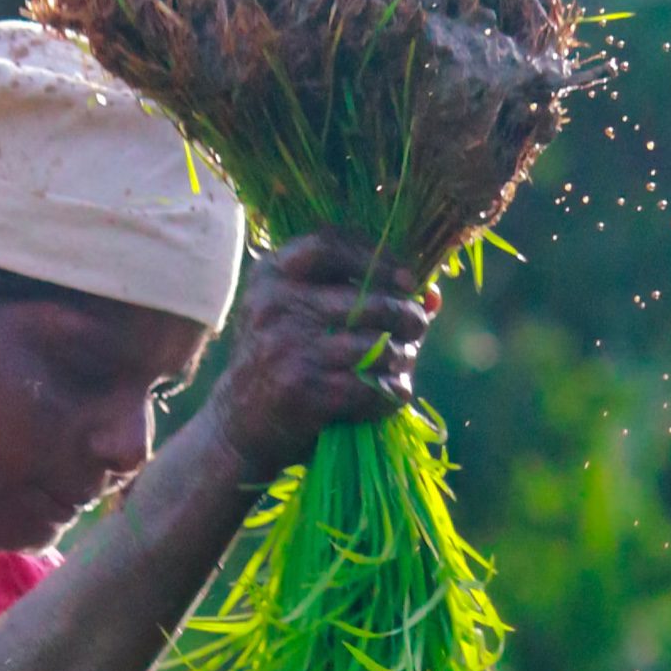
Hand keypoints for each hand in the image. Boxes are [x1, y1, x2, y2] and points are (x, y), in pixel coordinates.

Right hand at [200, 228, 430, 478]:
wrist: (238, 426)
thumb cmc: (282, 362)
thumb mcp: (297, 315)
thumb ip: (356, 294)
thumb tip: (433, 295)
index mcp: (270, 275)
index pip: (328, 244)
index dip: (377, 257)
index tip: (406, 277)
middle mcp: (274, 305)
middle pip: (368, 299)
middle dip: (406, 315)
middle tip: (416, 326)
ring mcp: (287, 347)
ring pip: (377, 347)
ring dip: (402, 360)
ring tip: (400, 366)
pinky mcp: (302, 390)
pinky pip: (370, 387)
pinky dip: (390, 394)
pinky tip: (389, 396)